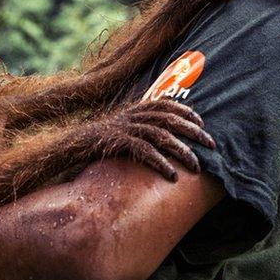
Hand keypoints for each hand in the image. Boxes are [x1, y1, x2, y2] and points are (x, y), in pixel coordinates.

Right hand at [81, 99, 214, 181]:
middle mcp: (130, 115)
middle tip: (211, 145)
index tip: (201, 122)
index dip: (185, 110)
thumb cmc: (96, 143)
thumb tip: (160, 139)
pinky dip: (160, 162)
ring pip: (161, 135)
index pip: (165, 103)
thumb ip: (137, 129)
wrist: (68, 147)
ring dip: (182, 151)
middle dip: (193, 131)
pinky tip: (172, 175)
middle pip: (169, 118)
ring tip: (197, 166)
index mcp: (133, 110)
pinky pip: (144, 150)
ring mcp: (123, 128)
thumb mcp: (119, 131)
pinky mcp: (116, 142)